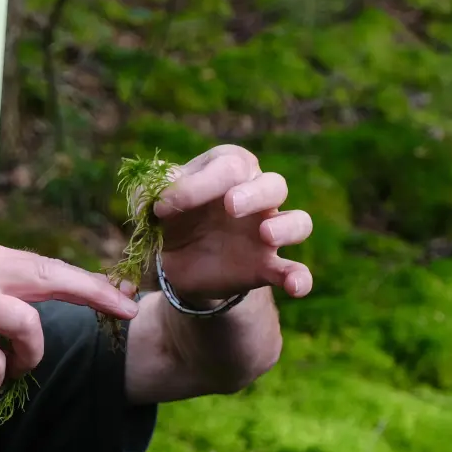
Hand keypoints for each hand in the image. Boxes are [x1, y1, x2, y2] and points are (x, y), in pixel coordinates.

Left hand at [147, 145, 313, 302]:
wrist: (178, 261)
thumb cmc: (171, 216)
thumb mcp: (152, 200)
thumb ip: (156, 187)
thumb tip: (168, 186)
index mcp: (227, 170)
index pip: (228, 165)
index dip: (198, 183)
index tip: (163, 206)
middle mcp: (255, 195)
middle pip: (274, 184)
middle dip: (254, 194)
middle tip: (231, 206)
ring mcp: (266, 231)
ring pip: (298, 221)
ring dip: (286, 227)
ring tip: (265, 235)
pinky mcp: (267, 266)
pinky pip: (294, 269)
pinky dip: (299, 277)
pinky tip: (296, 286)